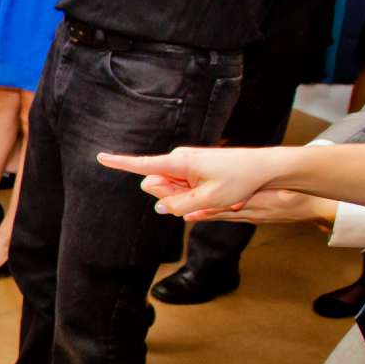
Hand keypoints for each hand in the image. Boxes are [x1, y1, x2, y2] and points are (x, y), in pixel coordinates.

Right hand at [96, 145, 293, 218]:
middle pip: (157, 185)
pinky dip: (196, 194)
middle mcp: (178, 160)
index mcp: (179, 163)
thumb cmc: (239, 180)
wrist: (264, 167)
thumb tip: (159, 206)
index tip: (100, 157)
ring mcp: (186, 164)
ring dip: (188, 198)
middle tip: (203, 197)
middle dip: (171, 197)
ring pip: (171, 189)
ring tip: (215, 193)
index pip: (142, 165)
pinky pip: (183, 186)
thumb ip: (179, 205)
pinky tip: (217, 192)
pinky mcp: (194, 168)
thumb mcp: (209, 199)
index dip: (120, 163)